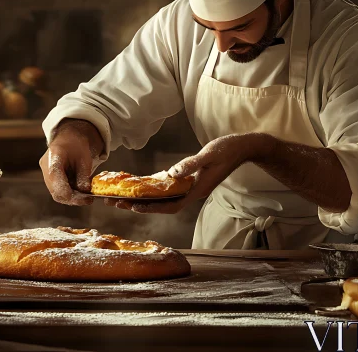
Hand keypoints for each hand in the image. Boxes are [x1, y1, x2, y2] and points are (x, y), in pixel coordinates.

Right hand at [39, 119, 103, 205]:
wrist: (69, 136)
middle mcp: (45, 167)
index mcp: (53, 158)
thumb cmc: (77, 144)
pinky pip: (58, 190)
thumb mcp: (85, 158)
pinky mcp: (49, 178)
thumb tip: (84, 192)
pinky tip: (79, 191)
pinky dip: (69, 193)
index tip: (84, 199)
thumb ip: (84, 176)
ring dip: (71, 197)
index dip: (69, 193)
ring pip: (56, 193)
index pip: (56, 180)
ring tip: (85, 196)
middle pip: (55, 191)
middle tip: (87, 200)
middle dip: (72, 198)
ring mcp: (45, 173)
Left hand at [104, 133, 270, 213]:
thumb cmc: (227, 150)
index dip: (151, 209)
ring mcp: (191, 188)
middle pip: (162, 205)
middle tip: (115, 203)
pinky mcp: (191, 181)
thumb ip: (190, 164)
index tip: (132, 207)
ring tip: (122, 197)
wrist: (242, 148)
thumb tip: (171, 173)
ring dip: (144, 199)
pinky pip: (169, 189)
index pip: (169, 206)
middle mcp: (192, 193)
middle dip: (139, 205)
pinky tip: (141, 185)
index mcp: (196, 191)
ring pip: (164, 199)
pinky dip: (154, 189)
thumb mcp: (208, 155)